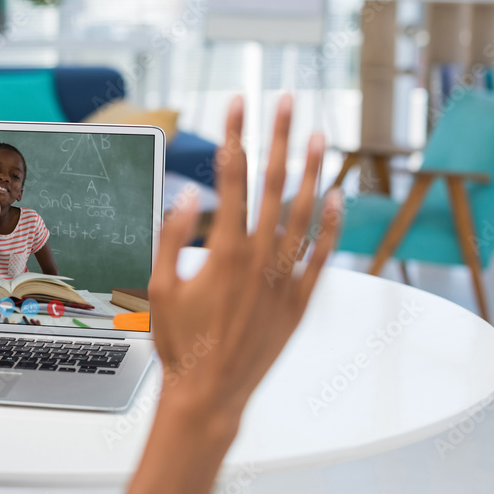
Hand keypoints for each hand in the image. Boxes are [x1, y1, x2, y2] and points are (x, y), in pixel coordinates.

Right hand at [148, 94, 340, 417]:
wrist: (210, 392)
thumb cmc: (180, 343)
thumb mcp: (159, 286)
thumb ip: (172, 236)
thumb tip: (188, 194)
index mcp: (223, 251)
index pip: (231, 177)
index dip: (234, 135)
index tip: (237, 105)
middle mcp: (260, 259)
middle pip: (273, 183)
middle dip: (278, 136)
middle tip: (286, 101)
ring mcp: (284, 278)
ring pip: (303, 212)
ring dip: (311, 170)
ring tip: (317, 135)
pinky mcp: (299, 301)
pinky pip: (321, 255)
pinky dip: (329, 225)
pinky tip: (334, 196)